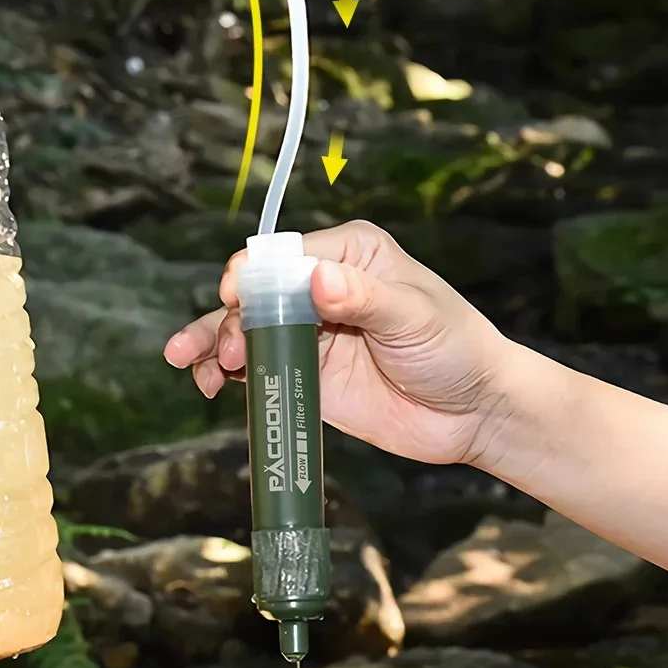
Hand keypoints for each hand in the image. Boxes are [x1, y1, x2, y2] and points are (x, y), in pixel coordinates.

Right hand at [164, 220, 512, 465]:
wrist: (474, 412)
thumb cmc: (457, 349)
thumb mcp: (415, 317)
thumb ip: (365, 299)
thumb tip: (319, 278)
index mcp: (349, 255)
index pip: (285, 256)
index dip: (252, 276)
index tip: (234, 298)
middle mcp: (321, 287)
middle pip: (254, 293)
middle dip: (228, 317)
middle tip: (226, 350)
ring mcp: (309, 332)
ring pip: (245, 330)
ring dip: (214, 343)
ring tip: (193, 365)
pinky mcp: (304, 373)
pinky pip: (255, 369)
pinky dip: (227, 375)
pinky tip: (211, 385)